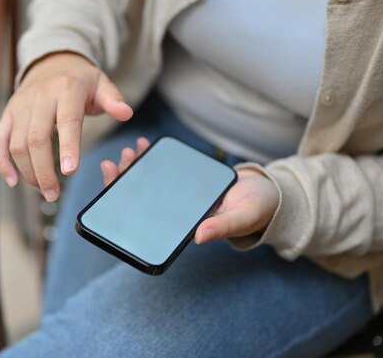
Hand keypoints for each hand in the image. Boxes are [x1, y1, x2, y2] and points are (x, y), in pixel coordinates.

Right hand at [0, 52, 132, 201]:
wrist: (51, 63)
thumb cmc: (80, 80)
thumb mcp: (101, 84)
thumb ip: (114, 99)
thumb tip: (126, 113)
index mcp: (67, 89)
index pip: (66, 120)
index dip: (68, 146)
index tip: (70, 172)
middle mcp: (39, 97)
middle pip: (36, 138)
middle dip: (43, 170)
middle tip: (53, 194)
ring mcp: (20, 106)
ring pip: (17, 144)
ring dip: (28, 171)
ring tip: (44, 190)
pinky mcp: (8, 114)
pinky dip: (2, 163)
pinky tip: (13, 181)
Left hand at [101, 137, 279, 243]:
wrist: (267, 193)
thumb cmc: (255, 210)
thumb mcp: (241, 218)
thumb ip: (222, 226)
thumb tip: (198, 236)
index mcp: (184, 227)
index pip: (148, 221)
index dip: (127, 208)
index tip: (114, 189)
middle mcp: (177, 213)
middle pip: (142, 200)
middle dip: (125, 182)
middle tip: (116, 163)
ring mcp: (179, 196)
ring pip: (148, 184)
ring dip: (136, 168)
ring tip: (129, 151)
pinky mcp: (184, 181)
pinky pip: (162, 171)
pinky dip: (151, 159)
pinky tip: (142, 146)